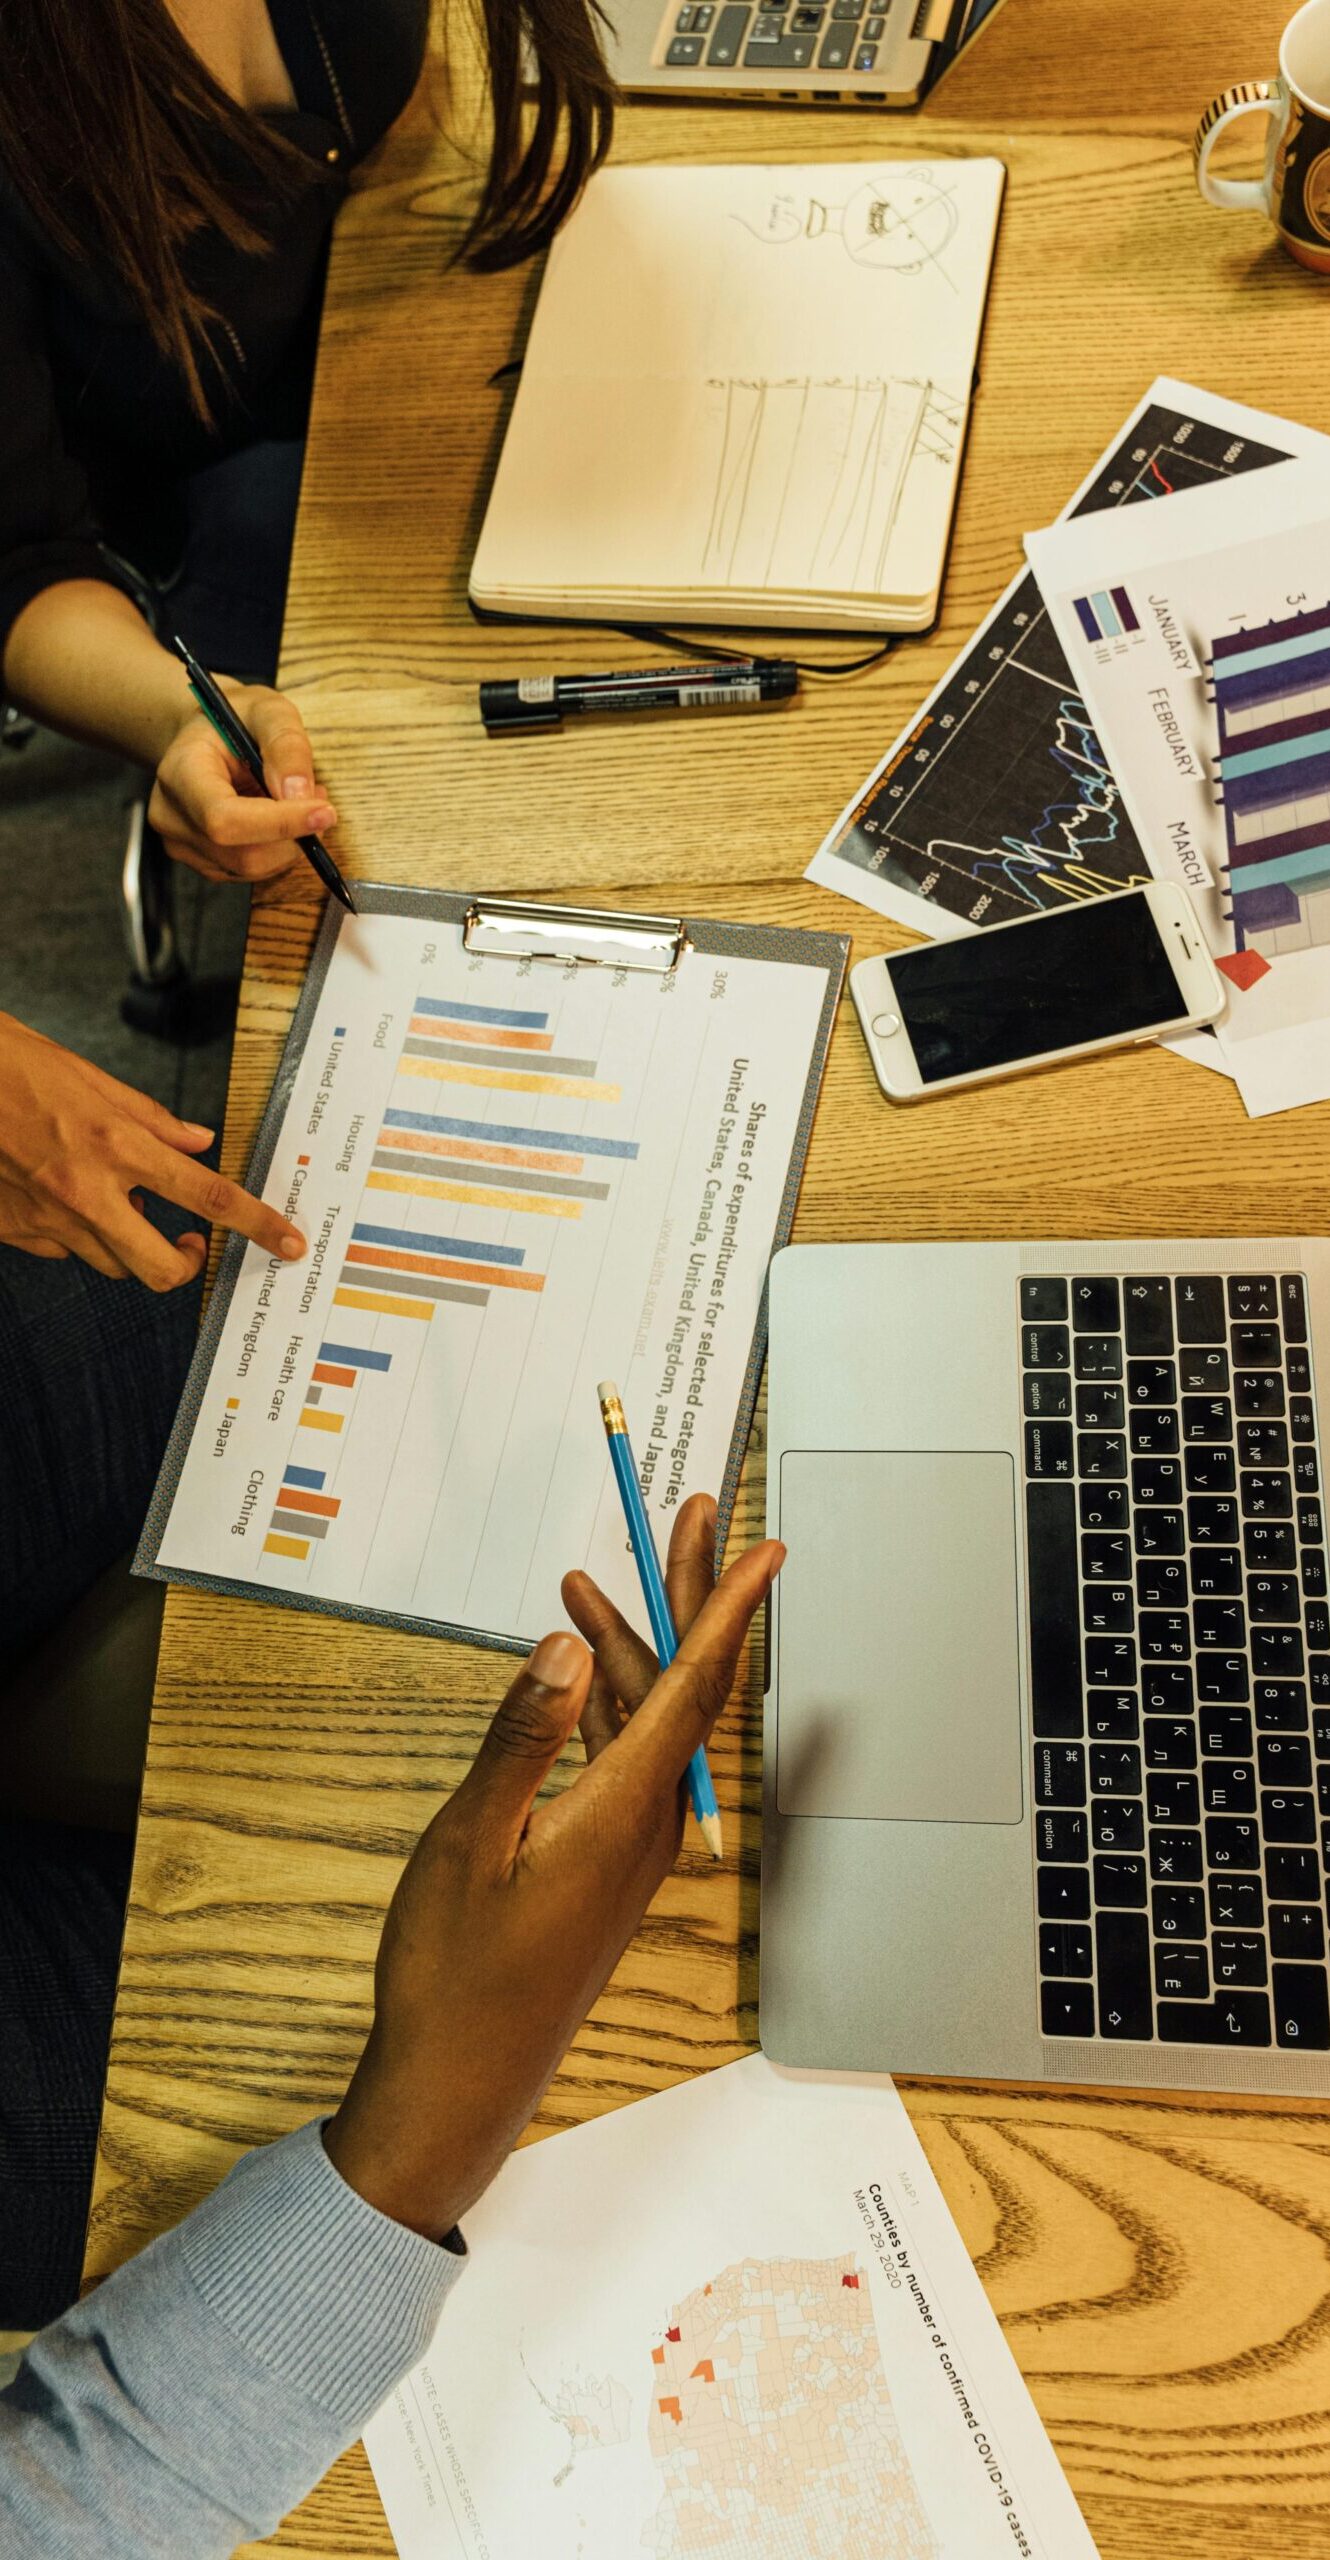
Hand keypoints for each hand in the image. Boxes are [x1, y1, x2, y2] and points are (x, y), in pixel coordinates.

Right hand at [0, 1013, 306, 1287]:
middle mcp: (85, 1189)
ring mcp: (47, 1218)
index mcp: (116, 1144)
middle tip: (191, 1246)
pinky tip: (63, 1201)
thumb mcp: (93, 1079)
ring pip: (112, 1265)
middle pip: (161, 1266)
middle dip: (185, 1264)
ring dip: (127, 1245)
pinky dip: (75, 1235)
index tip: (286, 1243)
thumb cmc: (11, 1066)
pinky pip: (63, 1251)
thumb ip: (152, 1120)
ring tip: (114, 1204)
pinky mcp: (13, 1231)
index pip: (209, 1196)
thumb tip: (198, 1143)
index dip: (257, 1225)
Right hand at [148, 680, 338, 884]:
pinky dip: (279, 851)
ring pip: (253, 868)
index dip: (279, 823)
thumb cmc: (237, 719)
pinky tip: (281, 819)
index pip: (224, 818)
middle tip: (319, 800)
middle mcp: (172, 816)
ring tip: (299, 801)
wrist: (207, 738)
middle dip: (294, 835)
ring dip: (291, 843)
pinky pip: (252, 871)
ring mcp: (182, 845)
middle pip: (243, 854)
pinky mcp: (203, 862)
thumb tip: (300, 795)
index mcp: (180, 772)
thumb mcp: (269, 711)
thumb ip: (286, 746)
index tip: (325, 812)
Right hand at [323, 1495, 783, 2239]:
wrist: (457, 2085)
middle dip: (685, 1596)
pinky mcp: (606, 1863)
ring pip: (648, 1720)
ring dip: (627, 1647)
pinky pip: (624, 1759)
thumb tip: (569, 1648)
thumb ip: (521, 1738)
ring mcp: (630, 1846)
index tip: (764, 1547)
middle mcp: (646, 1822)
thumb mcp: (470, 1842)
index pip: (695, 1686)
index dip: (730, 1607)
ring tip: (590, 1579)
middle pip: (683, 1687)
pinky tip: (574, 1674)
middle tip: (688, 1514)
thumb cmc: (455, 1975)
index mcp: (622, 1810)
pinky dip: (603, 1702)